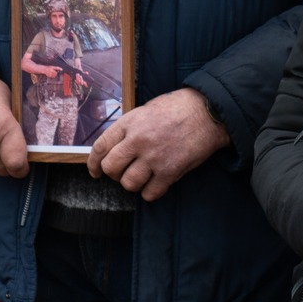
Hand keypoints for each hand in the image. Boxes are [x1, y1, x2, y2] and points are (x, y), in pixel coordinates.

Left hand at [87, 88, 228, 201]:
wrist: (209, 112)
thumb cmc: (179, 108)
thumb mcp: (147, 110)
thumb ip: (129, 128)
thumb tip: (117, 147)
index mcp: (130, 123)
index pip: (100, 148)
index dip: (93, 164)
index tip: (95, 171)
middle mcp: (138, 141)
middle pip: (111, 168)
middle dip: (114, 174)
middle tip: (123, 172)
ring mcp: (154, 157)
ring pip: (128, 184)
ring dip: (133, 184)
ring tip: (143, 177)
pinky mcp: (170, 171)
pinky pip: (150, 193)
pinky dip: (150, 192)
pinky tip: (156, 184)